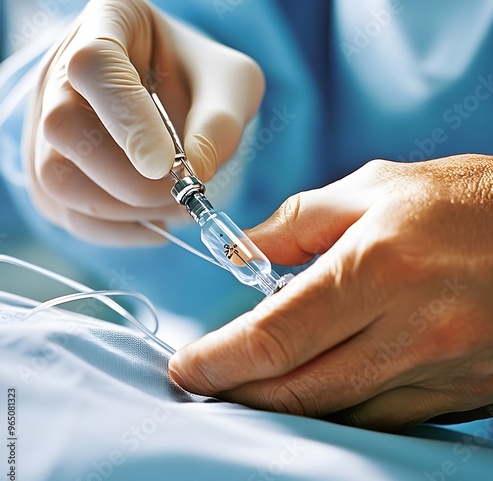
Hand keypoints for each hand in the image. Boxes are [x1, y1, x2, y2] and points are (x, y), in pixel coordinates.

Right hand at [24, 0, 263, 244]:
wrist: (178, 88)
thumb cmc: (203, 79)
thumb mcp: (232, 86)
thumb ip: (219, 125)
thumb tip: (192, 176)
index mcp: (110, 25)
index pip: (95, 67)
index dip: (128, 121)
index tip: (165, 166)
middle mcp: (63, 72)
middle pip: (65, 130)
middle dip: (130, 180)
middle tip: (178, 194)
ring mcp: (47, 121)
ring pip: (58, 179)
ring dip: (122, 210)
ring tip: (169, 206)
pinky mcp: (53, 166)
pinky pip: (66, 212)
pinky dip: (113, 230)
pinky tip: (152, 223)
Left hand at [169, 154, 492, 430]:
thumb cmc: (467, 200)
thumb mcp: (376, 188)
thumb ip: (300, 221)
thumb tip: (245, 252)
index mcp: (376, 267)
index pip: (274, 335)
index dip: (218, 359)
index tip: (187, 367)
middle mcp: (408, 329)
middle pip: (296, 390)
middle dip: (238, 391)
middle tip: (206, 381)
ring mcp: (438, 370)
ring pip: (336, 414)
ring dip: (282, 406)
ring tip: (250, 385)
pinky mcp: (459, 392)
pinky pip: (381, 419)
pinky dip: (336, 410)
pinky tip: (315, 388)